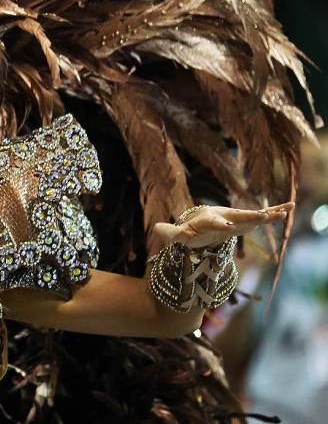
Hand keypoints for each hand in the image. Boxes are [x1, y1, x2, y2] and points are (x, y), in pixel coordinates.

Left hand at [153, 202, 294, 249]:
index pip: (213, 222)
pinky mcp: (246, 221)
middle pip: (237, 216)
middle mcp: (225, 215)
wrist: (203, 222)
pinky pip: (262, 216)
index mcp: (208, 219)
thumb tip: (155, 228)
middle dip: (249, 216)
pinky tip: (288, 209)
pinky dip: (274, 212)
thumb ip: (169, 232)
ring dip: (268, 212)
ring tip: (285, 209)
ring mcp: (237, 218)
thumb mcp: (179, 233)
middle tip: (262, 216)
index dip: (218, 224)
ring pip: (253, 214)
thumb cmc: (191, 230)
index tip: (226, 226)